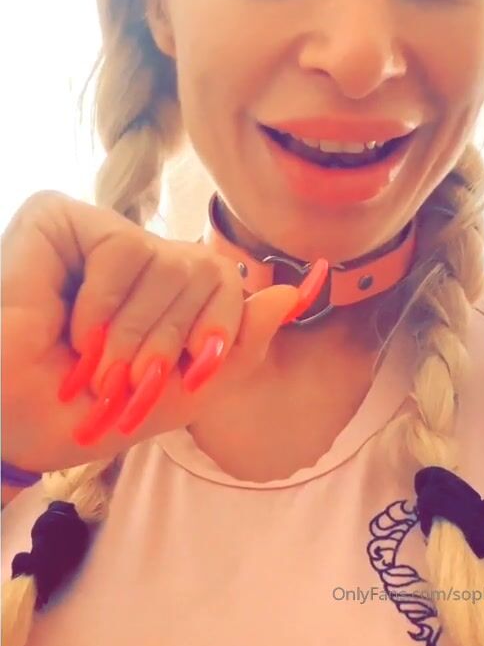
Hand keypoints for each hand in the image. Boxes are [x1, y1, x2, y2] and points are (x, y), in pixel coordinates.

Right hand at [1, 192, 325, 472]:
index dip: (217, 331)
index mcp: (168, 290)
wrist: (18, 428)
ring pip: (167, 259)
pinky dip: (101, 304)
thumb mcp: (184, 391)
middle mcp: (140, 256)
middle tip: (125, 381)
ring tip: (93, 360)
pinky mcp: (58, 217)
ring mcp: (101, 233)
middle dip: (169, 343)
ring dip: (131, 332)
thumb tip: (294, 293)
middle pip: (206, 270)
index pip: (228, 281)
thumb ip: (241, 345)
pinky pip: (122, 247)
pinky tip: (69, 326)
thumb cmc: (91, 412)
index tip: (189, 375)